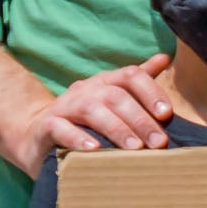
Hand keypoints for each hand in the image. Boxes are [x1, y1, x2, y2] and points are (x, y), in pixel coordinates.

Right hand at [12, 55, 175, 169]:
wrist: (39, 134)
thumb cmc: (87, 120)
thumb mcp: (113, 99)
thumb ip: (139, 82)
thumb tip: (165, 57)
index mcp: (106, 82)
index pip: (131, 76)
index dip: (150, 92)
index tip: (167, 114)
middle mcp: (86, 90)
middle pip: (115, 96)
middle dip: (141, 119)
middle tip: (160, 143)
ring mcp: (65, 106)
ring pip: (91, 110)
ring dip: (117, 129)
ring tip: (135, 148)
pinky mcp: (46, 126)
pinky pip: (60, 128)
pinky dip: (78, 138)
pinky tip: (95, 149)